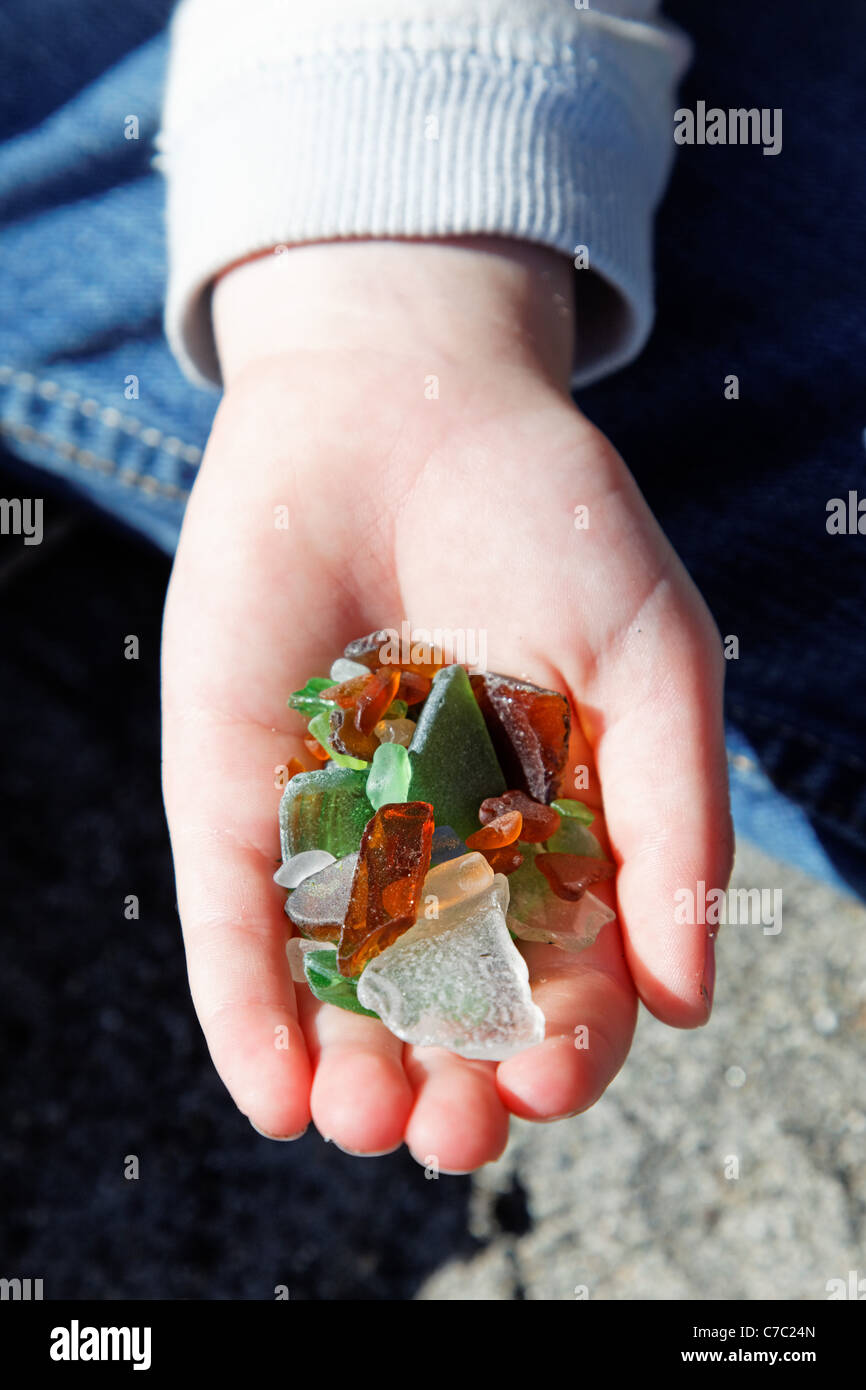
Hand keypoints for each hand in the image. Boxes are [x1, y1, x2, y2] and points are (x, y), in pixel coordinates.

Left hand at [161, 238, 732, 1169]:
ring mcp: (331, 830)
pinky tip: (271, 1091)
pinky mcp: (235, 797)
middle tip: (448, 1131)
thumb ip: (675, 824)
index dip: (562, 1044)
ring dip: (351, 1073)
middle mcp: (443, 852)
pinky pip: (235, 922)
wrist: (401, 401)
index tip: (550, 1077)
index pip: (563, 977)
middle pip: (447, 1007)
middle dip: (450, 1084)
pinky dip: (246, 1009)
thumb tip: (686, 1003)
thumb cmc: (552, 519)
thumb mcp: (652, 663)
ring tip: (362, 1119)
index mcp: (556, 835)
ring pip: (340, 989)